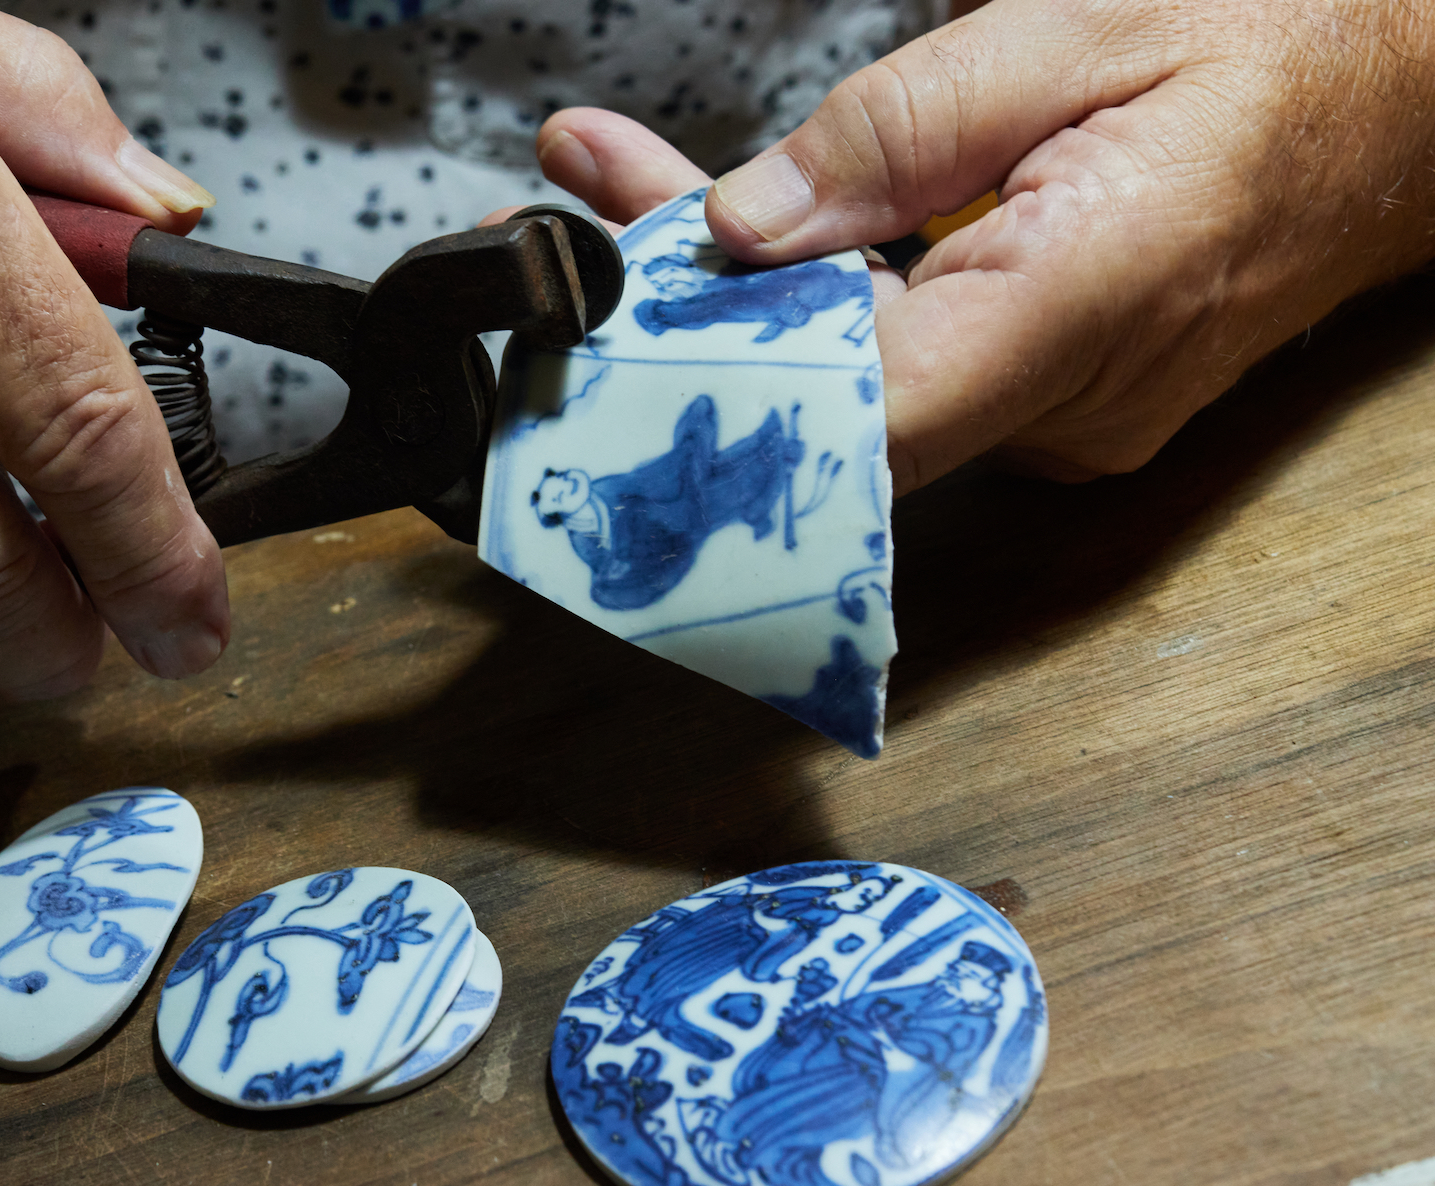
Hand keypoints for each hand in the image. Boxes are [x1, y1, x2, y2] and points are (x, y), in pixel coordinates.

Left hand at [534, 0, 1434, 491]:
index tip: (601, 355)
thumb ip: (894, 134)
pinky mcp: (1042, 398)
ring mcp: (1054, 415)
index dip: (719, 403)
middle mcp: (1065, 400)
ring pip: (850, 383)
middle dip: (681, 310)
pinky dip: (808, 296)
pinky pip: (898, 366)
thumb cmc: (1269, 43)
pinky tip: (725, 220)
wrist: (1395, 99)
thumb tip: (741, 228)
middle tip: (564, 225)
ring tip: (607, 181)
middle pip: (826, 401)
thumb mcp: (1069, 30)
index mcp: (1084, 303)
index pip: (867, 417)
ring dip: (728, 289)